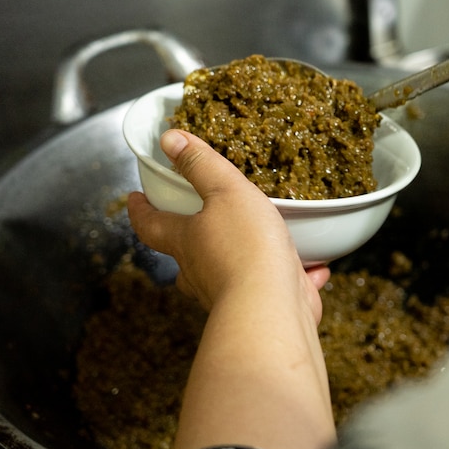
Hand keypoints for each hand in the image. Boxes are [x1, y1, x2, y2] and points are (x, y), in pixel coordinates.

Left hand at [127, 129, 335, 448]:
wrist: (271, 309)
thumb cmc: (244, 247)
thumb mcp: (224, 191)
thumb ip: (201, 165)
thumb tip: (169, 139)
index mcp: (185, 241)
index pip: (150, 223)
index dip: (140, 209)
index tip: (134, 197)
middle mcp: (201, 272)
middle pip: (187, 254)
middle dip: (192, 238)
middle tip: (204, 219)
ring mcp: (232, 294)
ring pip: (233, 273)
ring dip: (248, 258)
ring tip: (270, 240)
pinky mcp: (266, 309)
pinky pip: (278, 288)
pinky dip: (293, 278)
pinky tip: (314, 269)